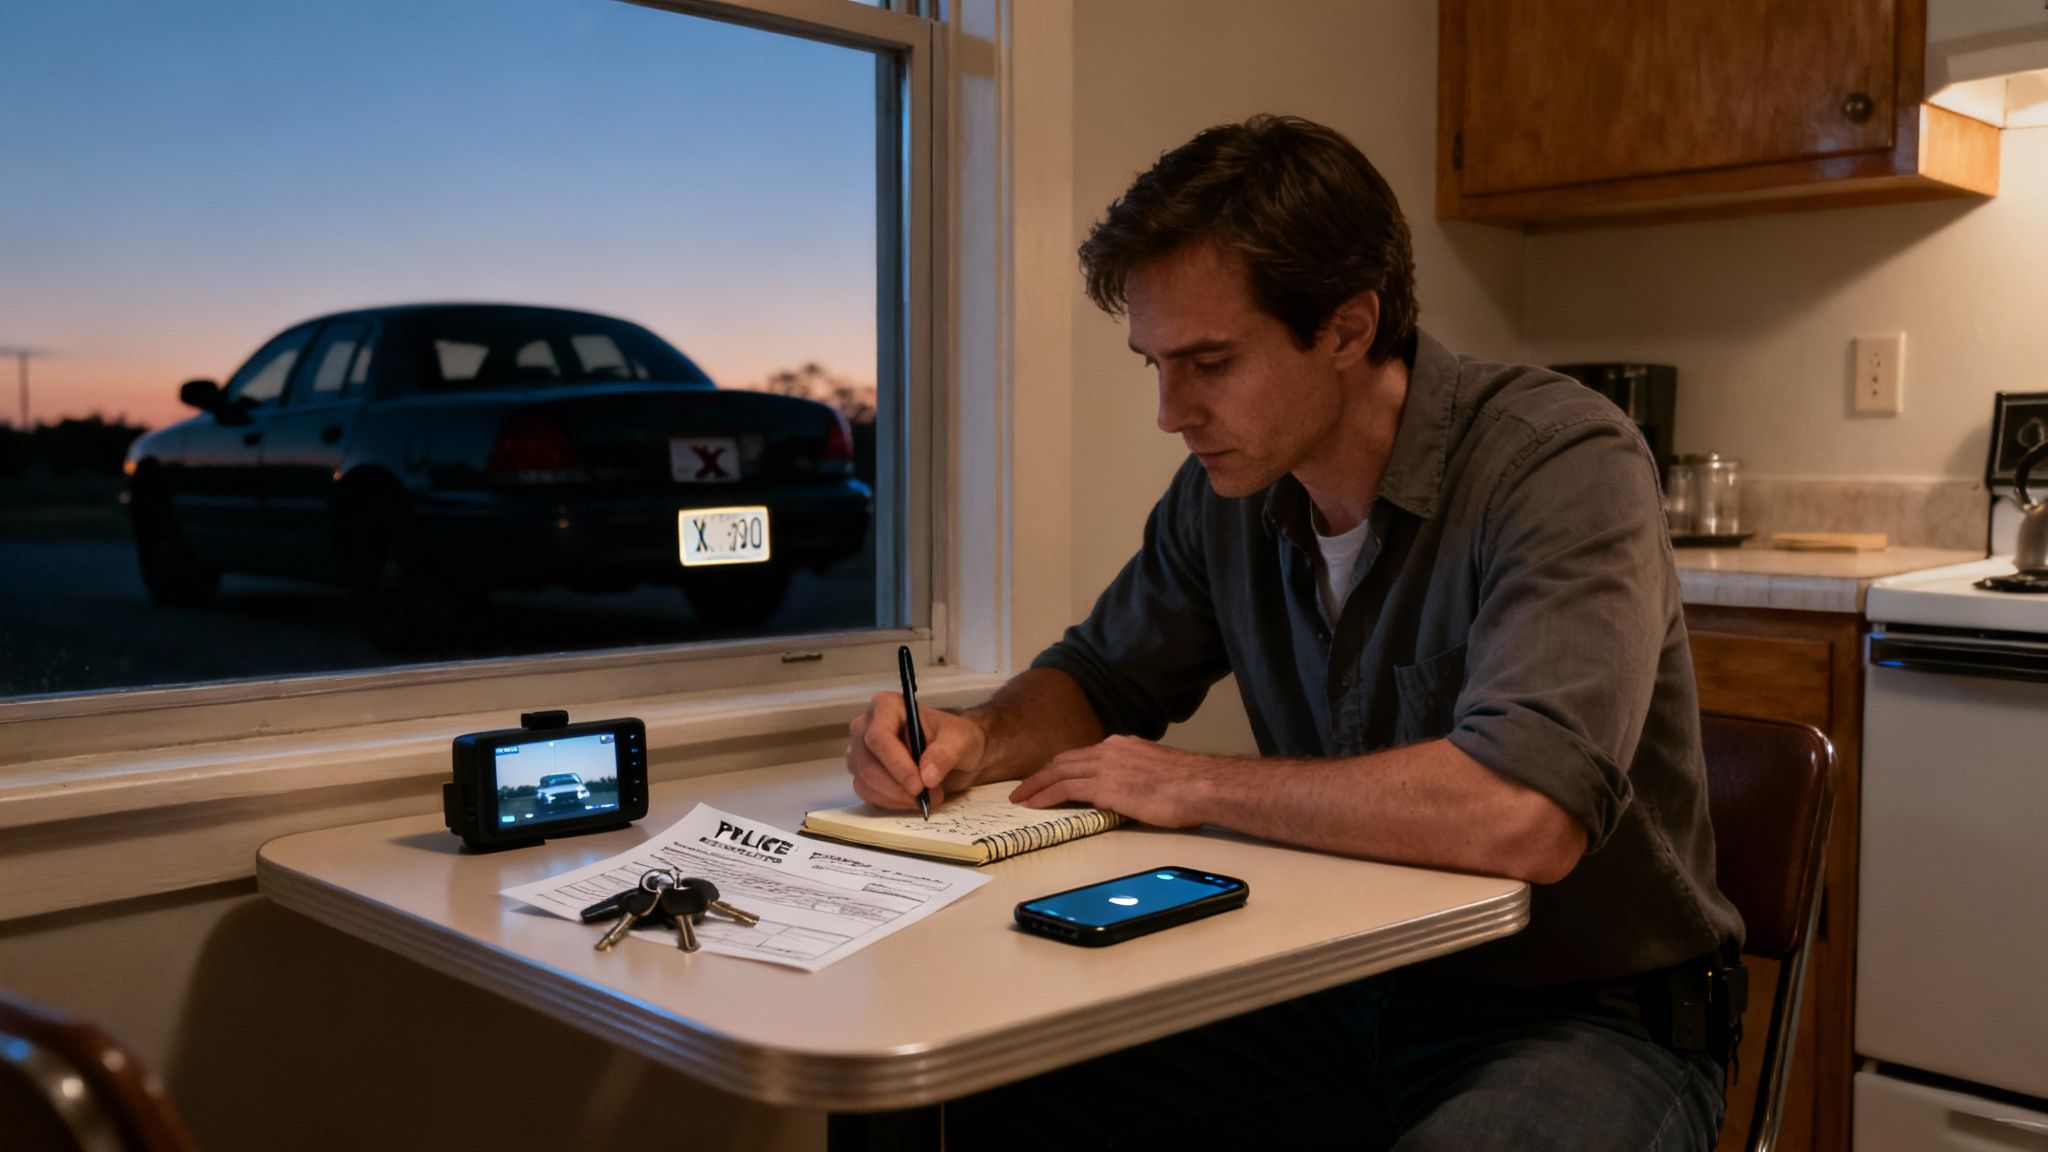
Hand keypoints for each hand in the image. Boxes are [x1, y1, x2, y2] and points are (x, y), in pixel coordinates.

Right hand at [846, 692, 987, 811]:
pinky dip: (892, 803)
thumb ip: (946, 754)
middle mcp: (866, 727)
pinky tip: (913, 799)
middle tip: (930, 795)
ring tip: (927, 796)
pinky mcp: (862, 774)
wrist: (955, 756)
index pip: (879, 736)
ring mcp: (861, 752)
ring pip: (866, 782)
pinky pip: (868, 794)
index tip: (919, 785)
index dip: (896, 764)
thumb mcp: (961, 741)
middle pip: (868, 763)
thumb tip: (927, 776)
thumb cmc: (956, 739)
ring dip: (898, 797)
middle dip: (899, 786)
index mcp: (887, 707)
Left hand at [1008, 735, 1227, 827]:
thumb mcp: (1158, 770)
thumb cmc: (1190, 785)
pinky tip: (1034, 805)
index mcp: (1124, 745)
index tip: (1049, 775)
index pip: (1083, 754)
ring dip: (1035, 785)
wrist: (1201, 785)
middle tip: (1024, 786)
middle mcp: (1110, 749)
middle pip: (1064, 759)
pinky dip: (1045, 795)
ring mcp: (1106, 766)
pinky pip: (1065, 789)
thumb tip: (1132, 789)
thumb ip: (1138, 774)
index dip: (1061, 766)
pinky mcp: (1105, 786)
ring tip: (1020, 797)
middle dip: (1041, 773)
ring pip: (1058, 772)